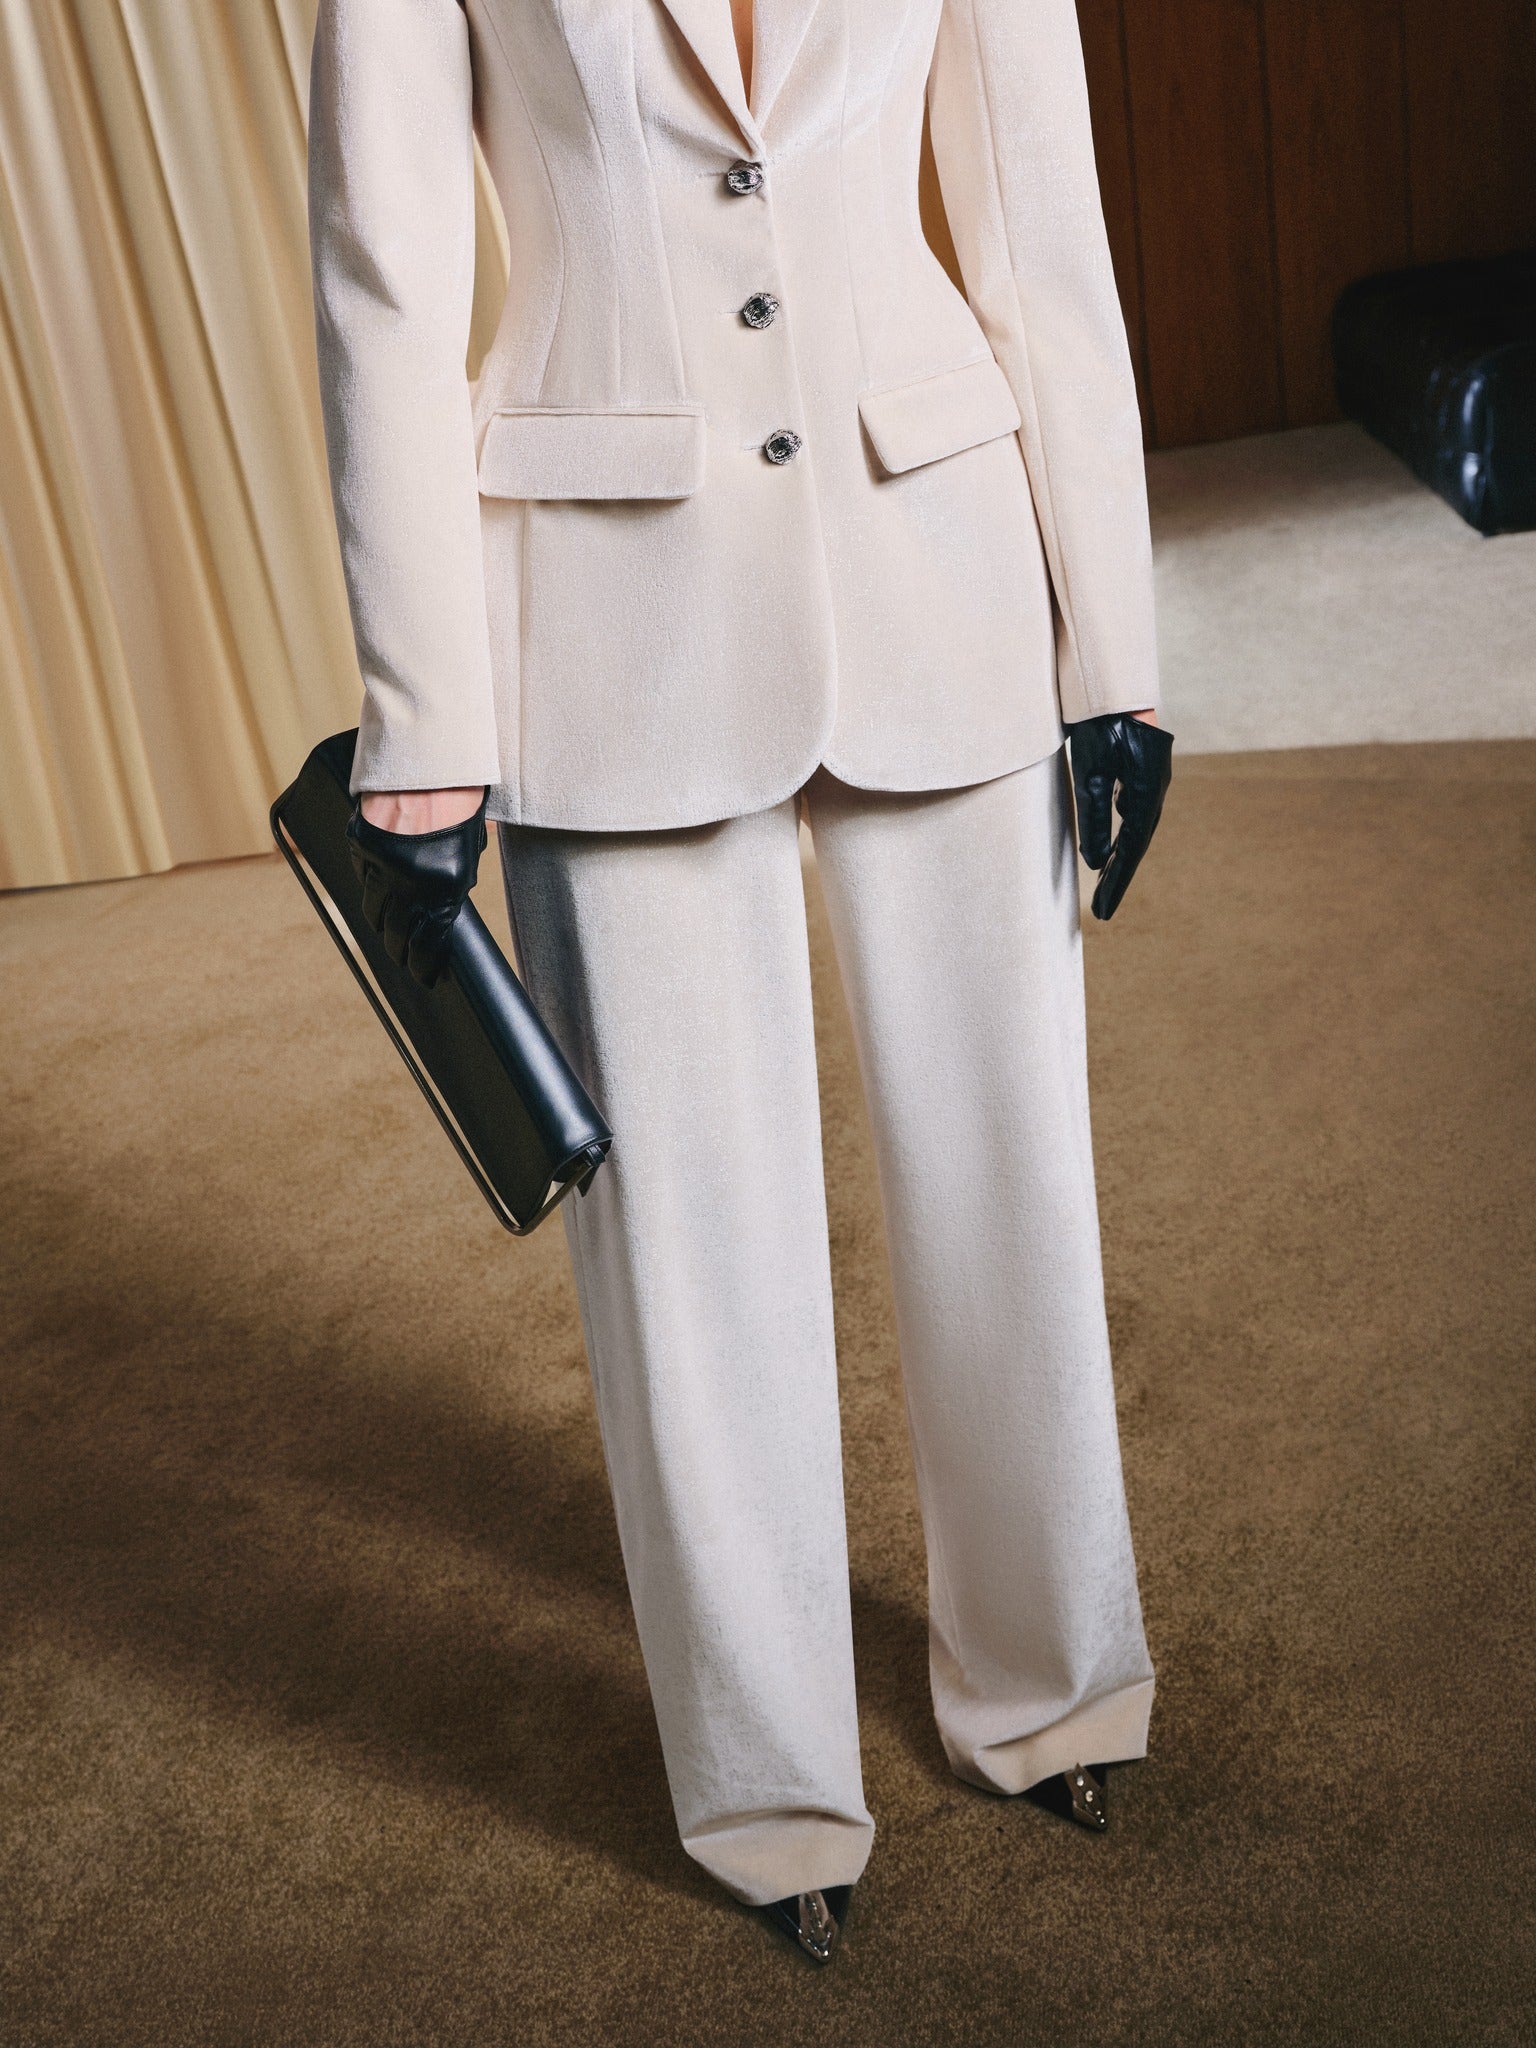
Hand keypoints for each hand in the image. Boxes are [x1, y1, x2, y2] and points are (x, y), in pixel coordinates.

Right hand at [345, 787, 487, 986]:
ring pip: (373, 911)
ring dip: (381, 924)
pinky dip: (369, 886)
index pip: (431, 941)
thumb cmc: (460, 798)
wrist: (430, 756)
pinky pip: (362, 876)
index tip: (424, 975)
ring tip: (387, 931)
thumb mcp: (470, 846)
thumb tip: (442, 907)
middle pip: (397, 934)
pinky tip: (377, 890)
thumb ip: (457, 879)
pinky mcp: (360, 844)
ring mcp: (381, 864)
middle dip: (400, 951)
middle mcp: (411, 882)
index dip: (425, 964)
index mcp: (446, 886)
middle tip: (403, 958)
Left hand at [1064, 712, 1172, 921]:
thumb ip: (1092, 817)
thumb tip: (1095, 863)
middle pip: (1136, 844)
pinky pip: (1136, 813)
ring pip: (1138, 829)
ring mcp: (1152, 780)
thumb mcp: (1089, 773)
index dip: (1116, 883)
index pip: (1130, 850)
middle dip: (1118, 877)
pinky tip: (1113, 846)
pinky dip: (1124, 835)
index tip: (1102, 911)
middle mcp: (1154, 789)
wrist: (1114, 685)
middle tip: (1102, 909)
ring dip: (1122, 858)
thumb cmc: (1099, 726)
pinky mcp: (1144, 771)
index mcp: (1145, 794)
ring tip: (1106, 885)